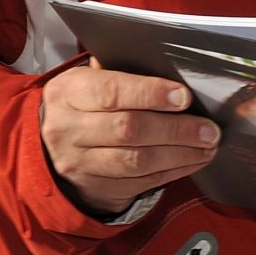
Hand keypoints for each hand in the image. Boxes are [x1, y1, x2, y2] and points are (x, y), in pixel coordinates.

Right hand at [40, 61, 219, 214]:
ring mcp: (80, 163)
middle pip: (128, 130)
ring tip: (208, 145)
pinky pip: (142, 182)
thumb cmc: (81, 104)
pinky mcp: (97, 187)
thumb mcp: (87, 80)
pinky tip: (194, 160)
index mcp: (68, 93)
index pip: (111, 92)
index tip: (184, 97)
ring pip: (137, 161)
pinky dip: (174, 171)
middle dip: (175, 129)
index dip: (150, 94)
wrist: (47, 148)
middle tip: (208, 128)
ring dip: (180, 154)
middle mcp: (69, 130)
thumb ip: (121, 71)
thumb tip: (171, 66)